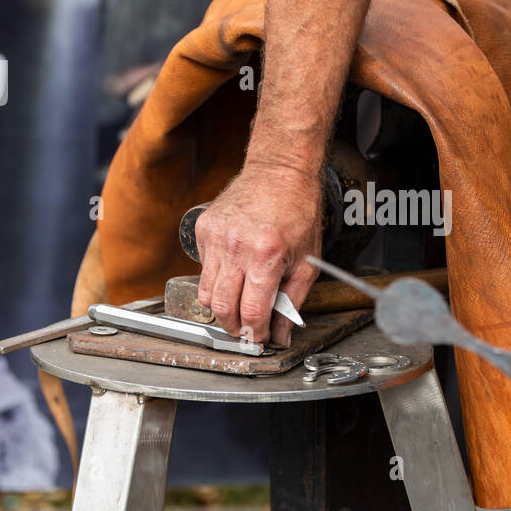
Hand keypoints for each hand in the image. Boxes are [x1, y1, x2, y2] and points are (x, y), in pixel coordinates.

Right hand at [194, 162, 321, 344]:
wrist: (279, 171)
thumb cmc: (298, 212)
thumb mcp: (308, 261)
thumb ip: (293, 301)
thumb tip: (282, 334)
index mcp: (267, 255)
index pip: (252, 312)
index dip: (256, 333)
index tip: (260, 339)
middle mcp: (237, 246)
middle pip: (222, 308)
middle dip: (234, 328)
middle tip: (245, 330)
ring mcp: (216, 237)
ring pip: (205, 293)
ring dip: (222, 307)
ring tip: (239, 303)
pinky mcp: (203, 228)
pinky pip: (202, 268)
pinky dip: (216, 279)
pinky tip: (234, 270)